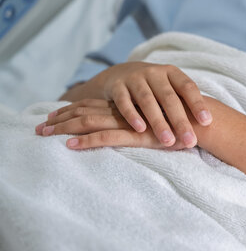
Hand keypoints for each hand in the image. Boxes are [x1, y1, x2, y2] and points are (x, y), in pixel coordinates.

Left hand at [35, 99, 192, 149]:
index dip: (72, 109)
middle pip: (85, 110)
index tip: (55, 115)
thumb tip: (135, 125)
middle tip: (40, 127)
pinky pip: (104, 137)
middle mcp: (124, 109)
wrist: (200, 124)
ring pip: (88, 121)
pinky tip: (69, 146)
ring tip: (44, 135)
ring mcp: (128, 121)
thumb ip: (145, 119)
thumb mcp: (160, 118)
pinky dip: (85, 142)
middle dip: (61, 119)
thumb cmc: (183, 123)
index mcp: (128, 105)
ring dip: (64, 129)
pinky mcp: (134, 135)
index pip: (93, 104)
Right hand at [65, 62, 211, 147]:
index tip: (207, 122)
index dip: (198, 104)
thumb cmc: (155, 88)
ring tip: (168, 141)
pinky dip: (132, 115)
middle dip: (180, 120)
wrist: (121, 74)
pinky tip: (141, 130)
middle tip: (191, 141)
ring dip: (158, 122)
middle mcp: (154, 73)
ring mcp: (134, 78)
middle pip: (169, 97)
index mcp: (172, 73)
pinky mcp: (117, 86)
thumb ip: (185, 103)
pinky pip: (124, 102)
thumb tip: (209, 126)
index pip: (188, 87)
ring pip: (147, 100)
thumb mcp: (170, 89)